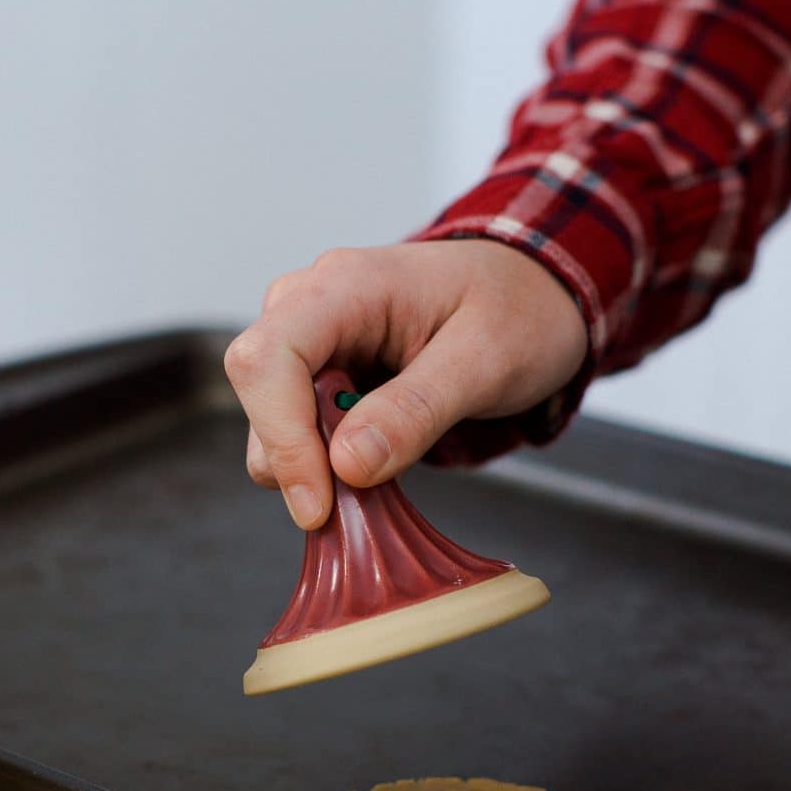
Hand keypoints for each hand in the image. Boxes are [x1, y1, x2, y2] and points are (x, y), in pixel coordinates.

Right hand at [223, 240, 587, 528]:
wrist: (531, 293)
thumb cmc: (516, 311)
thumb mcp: (484, 363)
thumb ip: (416, 411)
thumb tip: (347, 465)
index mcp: (346, 286)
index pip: (268, 359)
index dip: (282, 438)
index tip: (318, 505)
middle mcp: (309, 303)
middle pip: (259, 391)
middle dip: (297, 459)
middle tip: (361, 502)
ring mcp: (309, 336)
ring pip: (268, 418)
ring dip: (312, 465)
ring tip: (385, 472)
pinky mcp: (317, 371)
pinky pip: (295, 427)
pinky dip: (325, 461)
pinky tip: (377, 459)